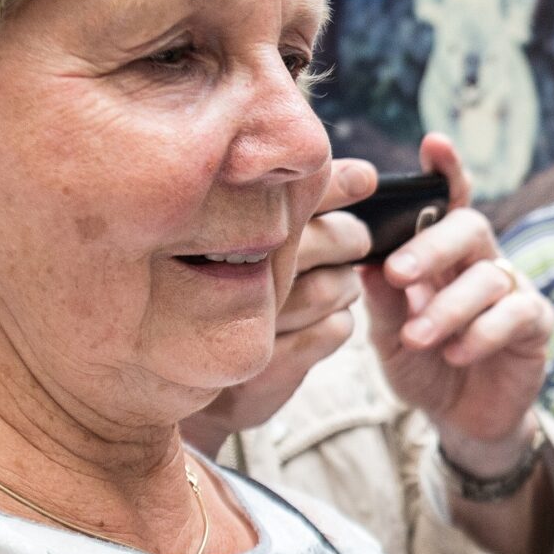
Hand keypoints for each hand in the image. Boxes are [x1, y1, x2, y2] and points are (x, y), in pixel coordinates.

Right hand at [182, 159, 377, 457]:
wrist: (187, 379)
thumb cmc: (217, 293)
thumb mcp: (243, 239)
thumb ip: (297, 201)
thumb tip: (364, 174)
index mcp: (226, 230)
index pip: (296, 195)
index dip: (337, 185)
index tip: (366, 179)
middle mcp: (240, 270)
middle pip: (333, 239)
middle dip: (351, 238)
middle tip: (353, 240)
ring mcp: (257, 318)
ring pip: (338, 285)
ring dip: (345, 284)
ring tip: (333, 284)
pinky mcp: (275, 361)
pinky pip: (337, 328)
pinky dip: (338, 323)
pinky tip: (319, 321)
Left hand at [362, 132, 553, 471]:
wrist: (461, 419)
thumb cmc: (424, 366)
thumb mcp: (389, 337)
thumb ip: (383, 300)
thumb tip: (361, 259)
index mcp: (443, 254)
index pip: (447, 201)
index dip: (446, 170)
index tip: (433, 144)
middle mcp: (481, 261)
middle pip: (469, 227)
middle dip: (432, 247)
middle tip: (398, 273)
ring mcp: (512, 289)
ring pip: (486, 277)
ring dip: (447, 308)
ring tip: (417, 339)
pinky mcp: (536, 323)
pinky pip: (515, 314)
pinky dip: (482, 333)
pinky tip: (457, 354)